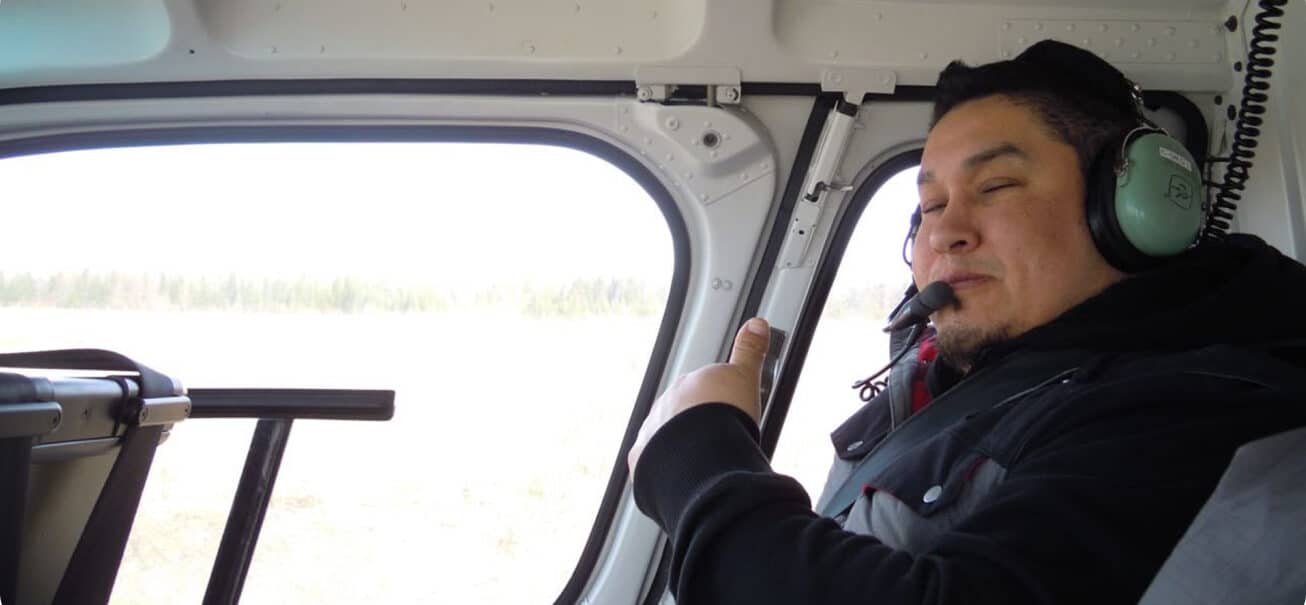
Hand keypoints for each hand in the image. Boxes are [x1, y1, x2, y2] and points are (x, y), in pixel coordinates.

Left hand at [627, 317, 770, 473]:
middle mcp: (667, 402)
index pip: (703, 389)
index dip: (718, 404)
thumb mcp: (745, 377)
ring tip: (704, 460)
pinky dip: (664, 466)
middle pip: (683, 411)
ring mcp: (652, 429)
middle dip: (698, 423)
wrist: (700, 452)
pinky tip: (682, 475)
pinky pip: (652, 460)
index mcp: (690, 385)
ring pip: (666, 435)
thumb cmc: (725, 416)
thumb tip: (756, 323)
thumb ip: (749, 352)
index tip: (729, 417)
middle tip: (719, 440)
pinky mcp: (642, 456)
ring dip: (680, 444)